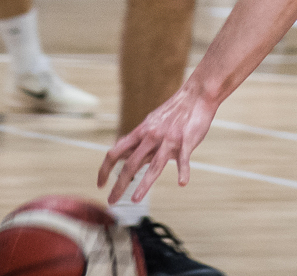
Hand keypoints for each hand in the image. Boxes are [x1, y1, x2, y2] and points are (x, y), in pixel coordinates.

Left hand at [98, 80, 217, 204]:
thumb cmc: (174, 111)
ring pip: (154, 165)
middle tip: (112, 200)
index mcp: (141, 132)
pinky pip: (184, 159)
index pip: (115, 152)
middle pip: (131, 164)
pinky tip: (182, 182)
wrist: (196, 96)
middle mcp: (152, 137)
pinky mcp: (186, 142)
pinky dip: (183, 172)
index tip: (100, 184)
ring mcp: (169, 140)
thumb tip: (122, 152)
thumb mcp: (150, 123)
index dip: (105, 169)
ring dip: (144, 184)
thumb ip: (138, 140)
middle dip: (119, 185)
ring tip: (135, 199)